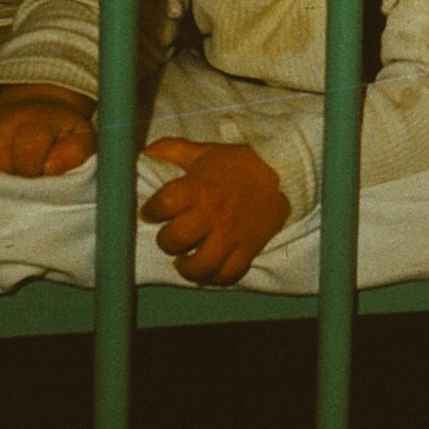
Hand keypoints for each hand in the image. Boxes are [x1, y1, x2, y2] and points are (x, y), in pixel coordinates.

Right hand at [0, 86, 96, 175]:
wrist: (46, 112)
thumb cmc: (65, 136)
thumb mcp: (84, 142)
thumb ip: (76, 153)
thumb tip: (51, 166)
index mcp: (40, 120)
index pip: (27, 145)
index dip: (31, 165)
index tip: (39, 172)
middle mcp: (10, 113)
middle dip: (7, 169)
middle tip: (19, 174)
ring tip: (1, 169)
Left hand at [141, 137, 290, 286]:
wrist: (281, 172)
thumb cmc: (236, 164)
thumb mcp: (204, 152)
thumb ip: (173, 149)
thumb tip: (147, 151)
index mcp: (199, 187)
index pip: (165, 203)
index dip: (152, 210)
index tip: (151, 213)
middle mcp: (213, 213)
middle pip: (177, 238)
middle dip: (166, 242)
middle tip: (170, 238)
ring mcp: (232, 234)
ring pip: (202, 264)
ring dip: (187, 268)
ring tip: (183, 262)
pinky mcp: (248, 248)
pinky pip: (229, 273)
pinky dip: (214, 278)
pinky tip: (207, 271)